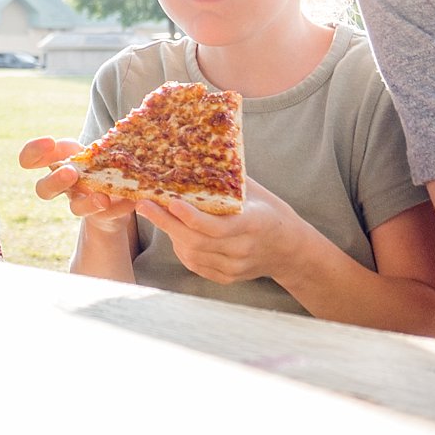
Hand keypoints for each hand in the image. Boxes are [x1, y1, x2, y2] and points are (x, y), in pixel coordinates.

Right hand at [17, 137, 137, 230]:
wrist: (117, 191)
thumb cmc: (96, 162)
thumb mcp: (86, 149)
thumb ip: (77, 147)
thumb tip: (78, 143)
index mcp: (56, 165)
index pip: (29, 159)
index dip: (33, 152)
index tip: (49, 141)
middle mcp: (63, 187)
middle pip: (43, 190)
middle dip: (55, 181)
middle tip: (71, 172)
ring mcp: (82, 203)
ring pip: (74, 209)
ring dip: (87, 203)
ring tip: (103, 199)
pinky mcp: (103, 215)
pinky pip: (108, 215)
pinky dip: (119, 207)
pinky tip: (131, 200)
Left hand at [138, 178, 305, 284]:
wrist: (290, 249)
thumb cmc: (268, 210)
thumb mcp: (255, 192)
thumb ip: (227, 181)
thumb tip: (193, 157)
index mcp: (253, 224)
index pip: (217, 227)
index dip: (191, 217)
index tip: (170, 201)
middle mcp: (243, 249)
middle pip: (197, 241)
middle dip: (166, 223)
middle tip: (144, 205)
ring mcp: (236, 267)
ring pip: (192, 254)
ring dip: (170, 234)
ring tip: (155, 214)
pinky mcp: (228, 277)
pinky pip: (196, 265)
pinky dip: (181, 248)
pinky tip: (174, 232)